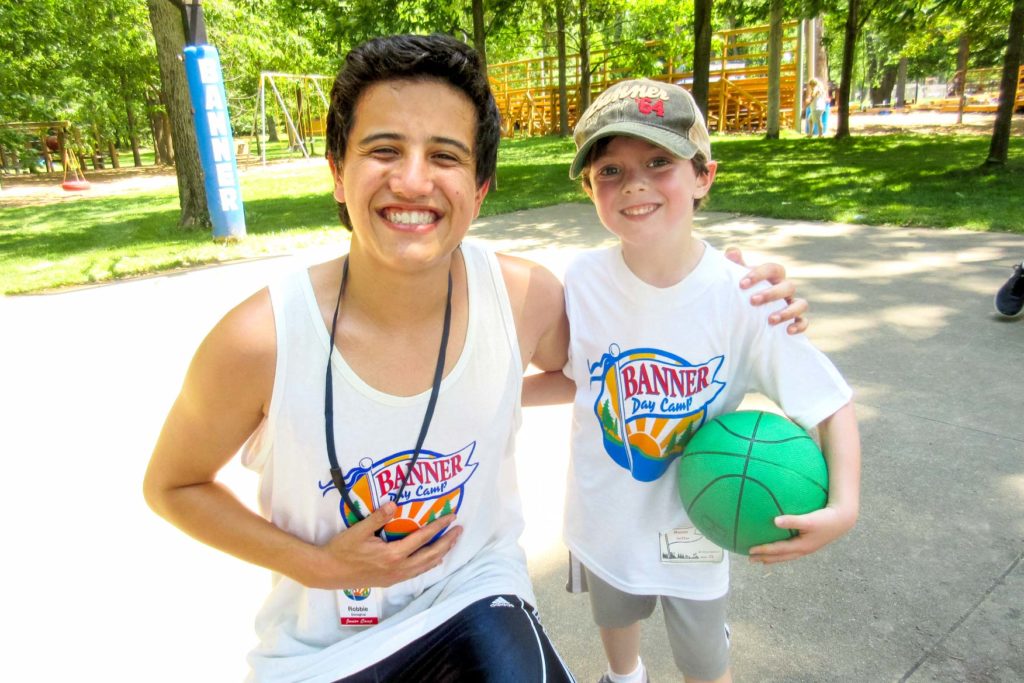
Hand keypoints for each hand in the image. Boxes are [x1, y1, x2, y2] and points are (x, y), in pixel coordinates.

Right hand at [311, 501, 460, 588]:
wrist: (328, 572)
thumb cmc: (342, 549)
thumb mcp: (358, 531)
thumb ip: (377, 517)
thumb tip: (393, 504)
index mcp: (392, 554)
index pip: (422, 538)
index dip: (438, 526)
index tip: (451, 517)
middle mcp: (398, 568)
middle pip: (431, 555)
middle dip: (447, 542)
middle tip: (459, 530)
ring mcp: (395, 577)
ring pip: (425, 567)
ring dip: (440, 554)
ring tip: (451, 543)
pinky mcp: (391, 581)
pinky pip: (416, 573)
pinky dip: (428, 565)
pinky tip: (432, 560)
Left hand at [725, 247, 808, 334]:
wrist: (746, 313)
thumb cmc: (742, 291)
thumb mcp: (736, 278)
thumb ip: (734, 265)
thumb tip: (732, 251)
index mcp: (773, 276)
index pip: (772, 269)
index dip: (759, 274)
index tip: (742, 284)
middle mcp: (785, 288)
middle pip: (788, 286)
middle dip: (771, 294)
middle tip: (752, 301)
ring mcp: (792, 304)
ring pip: (800, 304)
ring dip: (787, 311)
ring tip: (770, 320)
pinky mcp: (796, 320)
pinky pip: (804, 322)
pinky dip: (799, 325)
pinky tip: (788, 331)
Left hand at [747, 505, 855, 564]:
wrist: (843, 520)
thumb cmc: (825, 519)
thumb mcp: (809, 520)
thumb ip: (792, 520)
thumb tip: (774, 520)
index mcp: (801, 547)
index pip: (778, 550)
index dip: (764, 551)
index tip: (750, 550)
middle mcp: (802, 550)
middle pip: (780, 557)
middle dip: (765, 558)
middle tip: (750, 559)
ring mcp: (806, 547)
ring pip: (785, 555)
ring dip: (773, 556)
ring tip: (761, 557)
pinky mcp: (809, 542)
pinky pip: (791, 548)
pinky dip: (781, 549)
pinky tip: (777, 543)